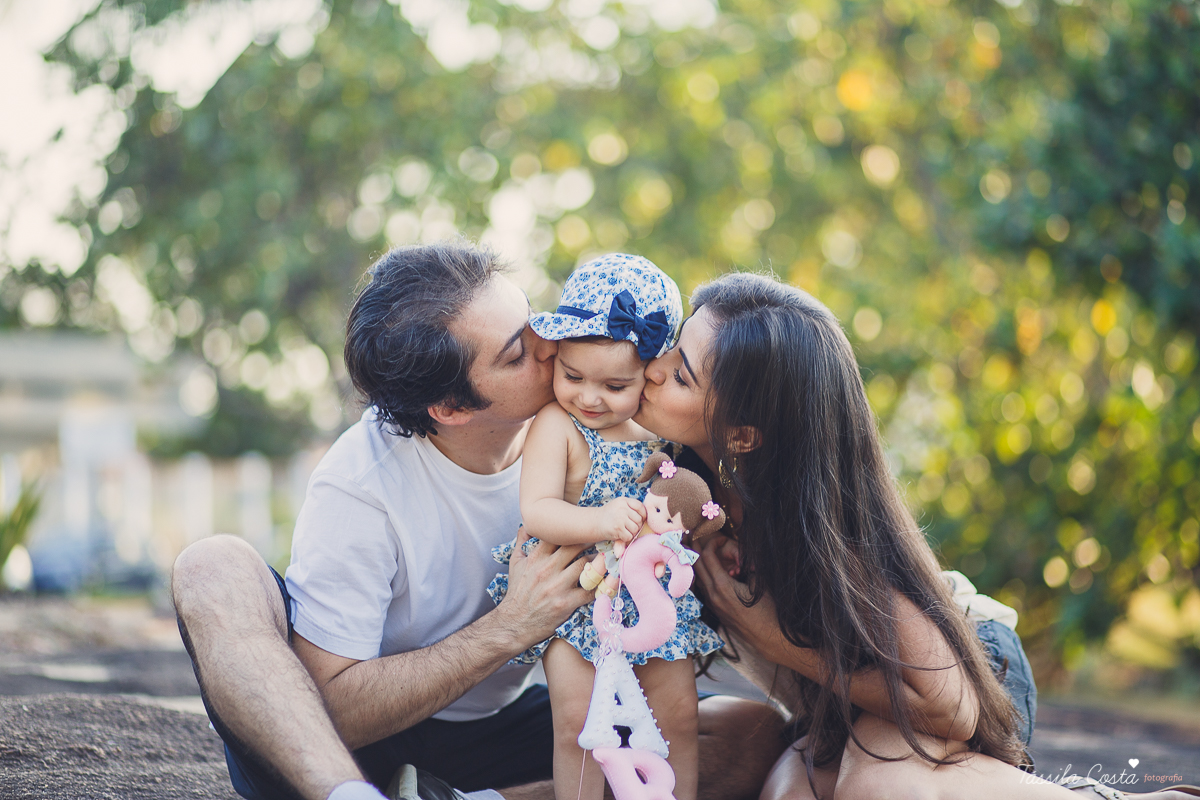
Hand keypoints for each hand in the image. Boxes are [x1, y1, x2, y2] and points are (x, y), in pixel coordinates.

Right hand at [496, 526, 594, 645]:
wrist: (514, 623)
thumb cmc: (517, 592)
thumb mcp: (515, 564)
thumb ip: (521, 542)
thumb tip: (527, 525)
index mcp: (536, 557)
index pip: (559, 536)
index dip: (575, 530)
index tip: (585, 529)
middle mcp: (547, 569)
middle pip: (577, 546)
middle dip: (591, 541)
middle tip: (602, 540)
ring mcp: (557, 586)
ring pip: (586, 566)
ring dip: (598, 562)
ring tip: (606, 559)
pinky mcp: (566, 603)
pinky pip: (590, 591)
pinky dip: (600, 587)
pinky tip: (605, 583)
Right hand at [598, 497, 644, 542]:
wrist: (594, 522)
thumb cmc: (610, 515)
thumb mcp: (619, 506)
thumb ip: (632, 508)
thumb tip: (647, 514)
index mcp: (623, 501)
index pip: (640, 506)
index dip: (643, 514)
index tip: (640, 518)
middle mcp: (622, 508)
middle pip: (639, 519)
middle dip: (636, 525)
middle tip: (628, 526)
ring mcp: (620, 518)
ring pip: (636, 529)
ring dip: (632, 533)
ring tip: (624, 530)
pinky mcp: (617, 528)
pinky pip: (629, 536)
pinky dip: (626, 538)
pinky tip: (620, 535)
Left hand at [693, 535, 780, 653]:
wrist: (771, 638)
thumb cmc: (770, 609)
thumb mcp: (760, 581)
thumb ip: (748, 563)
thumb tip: (740, 549)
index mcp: (722, 586)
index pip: (707, 557)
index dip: (712, 542)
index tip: (722, 537)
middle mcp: (713, 595)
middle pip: (697, 566)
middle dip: (696, 549)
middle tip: (695, 535)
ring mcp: (713, 604)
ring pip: (698, 579)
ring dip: (697, 563)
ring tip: (698, 549)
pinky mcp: (717, 611)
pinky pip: (704, 589)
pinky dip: (703, 575)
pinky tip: (708, 570)